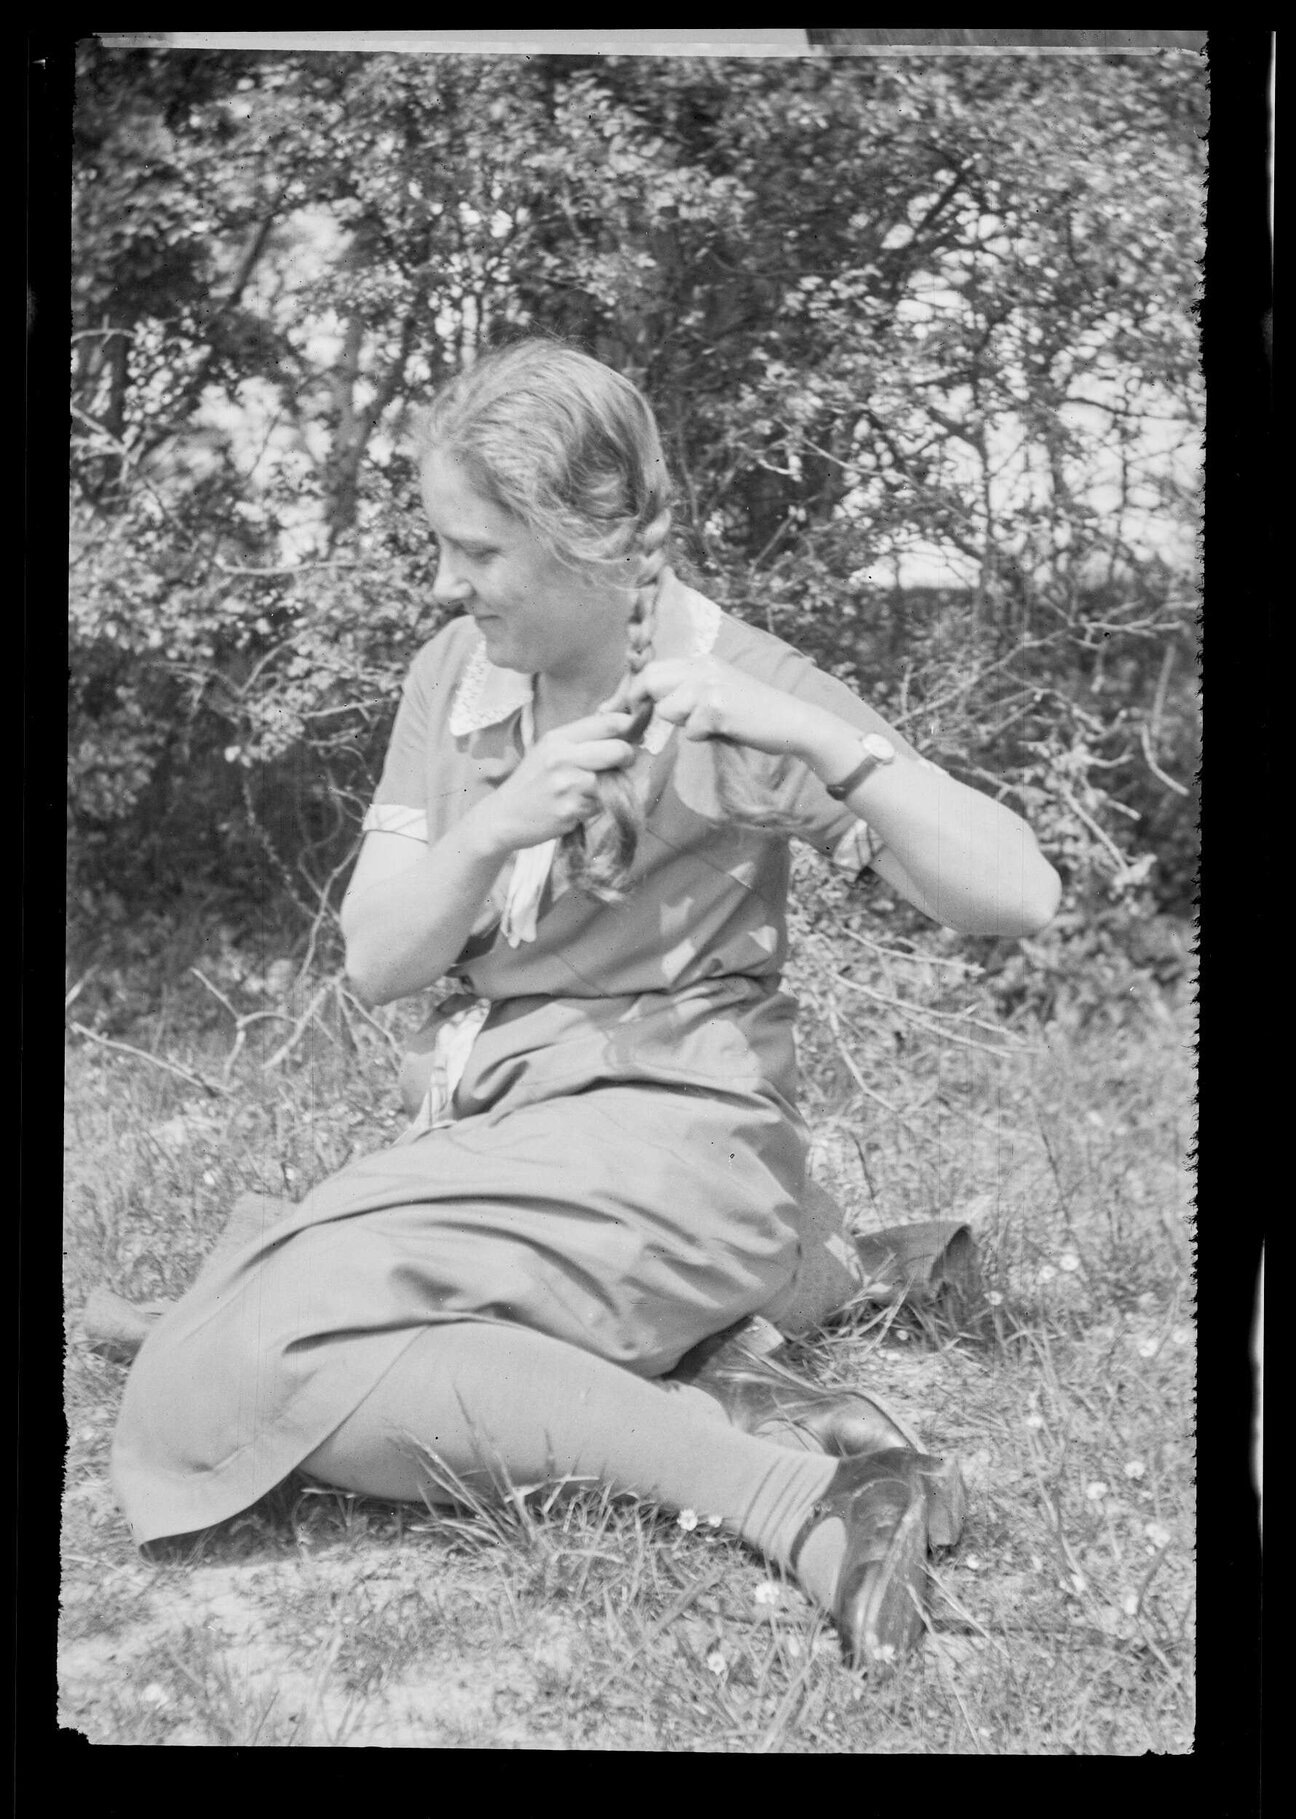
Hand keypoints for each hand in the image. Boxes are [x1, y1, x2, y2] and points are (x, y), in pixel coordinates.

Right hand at [474, 711, 637, 855]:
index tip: (634, 734)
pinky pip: (602, 805)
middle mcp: (563, 757)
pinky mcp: (571, 810)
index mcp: (558, 738)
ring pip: (613, 780)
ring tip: (588, 790)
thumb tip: (625, 729)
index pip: (608, 723)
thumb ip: (582, 739)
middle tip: (621, 764)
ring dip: (610, 786)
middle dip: (627, 758)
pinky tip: (577, 806)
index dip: (629, 727)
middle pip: (619, 750)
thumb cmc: (533, 782)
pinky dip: (596, 806)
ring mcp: (568, 785)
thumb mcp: (549, 750)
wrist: (504, 816)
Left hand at [626, 657, 814, 758]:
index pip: (651, 669)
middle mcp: (703, 666)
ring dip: (683, 724)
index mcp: (701, 660)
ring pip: (668, 709)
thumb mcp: (716, 692)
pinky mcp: (718, 706)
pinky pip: (691, 729)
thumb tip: (645, 706)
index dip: (628, 691)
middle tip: (641, 724)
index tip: (608, 709)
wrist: (792, 722)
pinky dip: (703, 736)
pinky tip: (725, 730)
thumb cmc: (753, 715)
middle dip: (642, 705)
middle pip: (650, 681)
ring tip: (710, 724)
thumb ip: (686, 693)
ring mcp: (710, 685)